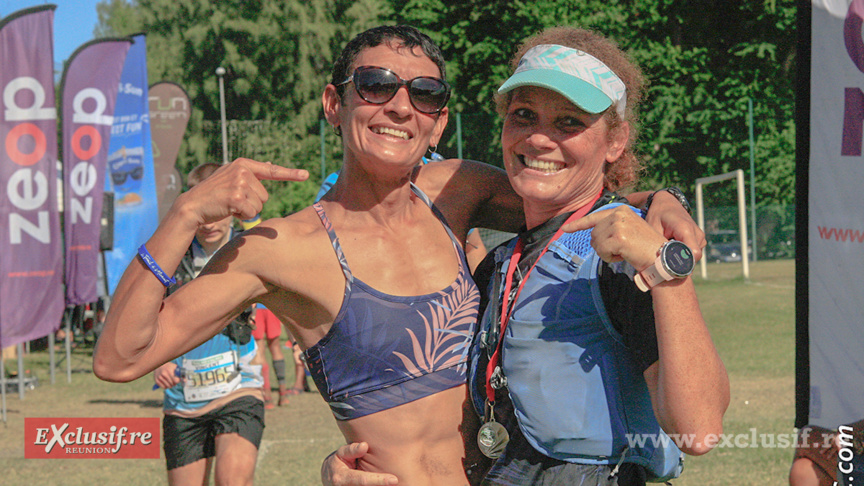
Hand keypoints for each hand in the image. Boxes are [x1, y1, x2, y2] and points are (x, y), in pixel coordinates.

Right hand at [153, 362, 180, 388]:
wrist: (159, 364)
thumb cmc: (169, 366)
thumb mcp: (176, 368)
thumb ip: (181, 374)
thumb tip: (185, 381)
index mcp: (170, 370)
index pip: (176, 380)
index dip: (178, 381)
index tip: (178, 379)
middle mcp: (164, 374)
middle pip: (172, 384)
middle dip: (174, 383)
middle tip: (174, 381)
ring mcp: (159, 377)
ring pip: (168, 386)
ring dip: (171, 385)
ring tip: (171, 382)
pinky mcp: (156, 380)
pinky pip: (163, 387)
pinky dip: (166, 386)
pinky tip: (166, 383)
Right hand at [175, 158, 308, 227]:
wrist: (193, 205)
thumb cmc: (214, 194)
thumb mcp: (232, 177)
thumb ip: (252, 173)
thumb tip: (270, 164)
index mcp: (243, 164)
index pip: (271, 170)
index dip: (290, 173)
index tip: (306, 175)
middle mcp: (242, 170)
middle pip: (265, 196)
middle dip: (252, 203)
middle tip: (233, 200)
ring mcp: (239, 182)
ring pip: (259, 205)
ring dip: (247, 210)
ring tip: (229, 204)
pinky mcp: (236, 197)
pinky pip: (251, 213)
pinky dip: (242, 216)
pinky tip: (228, 210)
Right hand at [321, 442, 397, 485]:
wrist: (330, 479)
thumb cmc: (338, 463)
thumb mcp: (340, 454)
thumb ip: (351, 450)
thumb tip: (365, 445)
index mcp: (342, 478)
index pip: (363, 480)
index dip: (379, 480)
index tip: (394, 480)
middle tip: (398, 482)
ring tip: (396, 483)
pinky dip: (379, 485)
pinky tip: (388, 483)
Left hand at [563, 206, 666, 270]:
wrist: (661, 257)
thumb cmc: (645, 248)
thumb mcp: (629, 230)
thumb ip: (612, 228)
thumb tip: (594, 235)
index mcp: (621, 210)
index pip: (595, 216)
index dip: (578, 224)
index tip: (565, 229)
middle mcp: (619, 214)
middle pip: (594, 233)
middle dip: (604, 245)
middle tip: (622, 249)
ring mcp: (618, 225)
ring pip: (596, 243)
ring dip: (607, 253)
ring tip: (625, 252)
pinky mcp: (618, 237)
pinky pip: (602, 251)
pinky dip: (610, 258)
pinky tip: (624, 256)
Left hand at [642, 191, 705, 260]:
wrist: (667, 203)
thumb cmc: (658, 215)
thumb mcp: (653, 228)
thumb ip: (658, 245)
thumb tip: (659, 264)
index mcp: (685, 229)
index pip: (693, 254)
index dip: (683, 266)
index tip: (668, 268)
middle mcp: (697, 234)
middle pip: (692, 259)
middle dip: (679, 265)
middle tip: (663, 262)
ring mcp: (700, 238)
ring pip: (692, 258)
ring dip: (680, 259)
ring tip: (666, 251)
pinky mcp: (699, 241)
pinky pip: (692, 254)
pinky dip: (683, 255)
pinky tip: (672, 249)